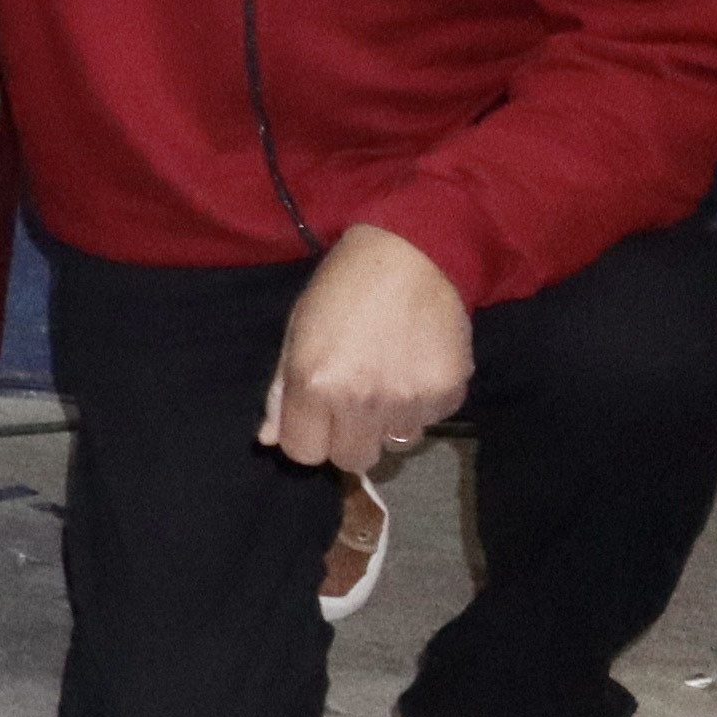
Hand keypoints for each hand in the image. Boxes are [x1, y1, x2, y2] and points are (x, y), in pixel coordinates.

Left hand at [259, 223, 471, 478]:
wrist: (413, 257)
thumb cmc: (343, 289)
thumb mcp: (297, 332)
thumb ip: (282, 391)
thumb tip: (268, 438)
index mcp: (314, 385)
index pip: (304, 454)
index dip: (308, 437)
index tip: (316, 418)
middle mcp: (361, 401)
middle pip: (352, 460)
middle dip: (349, 439)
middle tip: (354, 403)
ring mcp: (408, 400)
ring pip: (395, 443)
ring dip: (389, 421)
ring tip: (388, 377)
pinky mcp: (448, 393)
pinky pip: (430, 420)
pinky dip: (423, 403)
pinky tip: (416, 365)